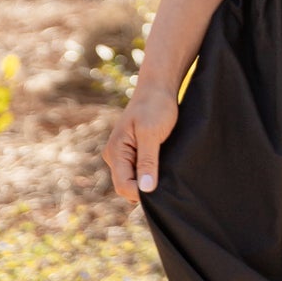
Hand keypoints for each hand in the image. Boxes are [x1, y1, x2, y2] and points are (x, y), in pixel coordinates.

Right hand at [104, 82, 179, 203]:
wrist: (157, 87)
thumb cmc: (155, 106)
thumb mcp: (152, 134)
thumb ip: (147, 161)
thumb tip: (145, 189)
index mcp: (115, 151)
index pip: (123, 186)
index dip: (141, 193)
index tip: (162, 187)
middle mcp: (114, 156)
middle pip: (126, 186)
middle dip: (145, 188)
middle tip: (167, 179)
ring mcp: (122, 154)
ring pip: (133, 180)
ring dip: (148, 180)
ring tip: (165, 170)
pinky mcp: (132, 152)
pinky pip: (138, 171)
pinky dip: (149, 173)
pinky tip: (162, 167)